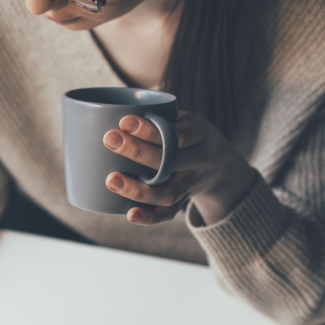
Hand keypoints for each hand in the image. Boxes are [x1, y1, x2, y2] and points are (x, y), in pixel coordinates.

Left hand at [102, 111, 258, 225]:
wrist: (221, 163)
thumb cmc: (186, 132)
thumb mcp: (181, 116)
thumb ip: (154, 113)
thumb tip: (103, 108)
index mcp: (199, 132)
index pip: (178, 133)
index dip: (151, 129)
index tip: (124, 120)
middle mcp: (199, 160)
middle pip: (171, 161)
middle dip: (138, 151)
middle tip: (110, 140)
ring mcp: (191, 183)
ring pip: (169, 192)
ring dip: (139, 189)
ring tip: (112, 180)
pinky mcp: (183, 201)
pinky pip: (169, 213)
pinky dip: (150, 217)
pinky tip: (130, 214)